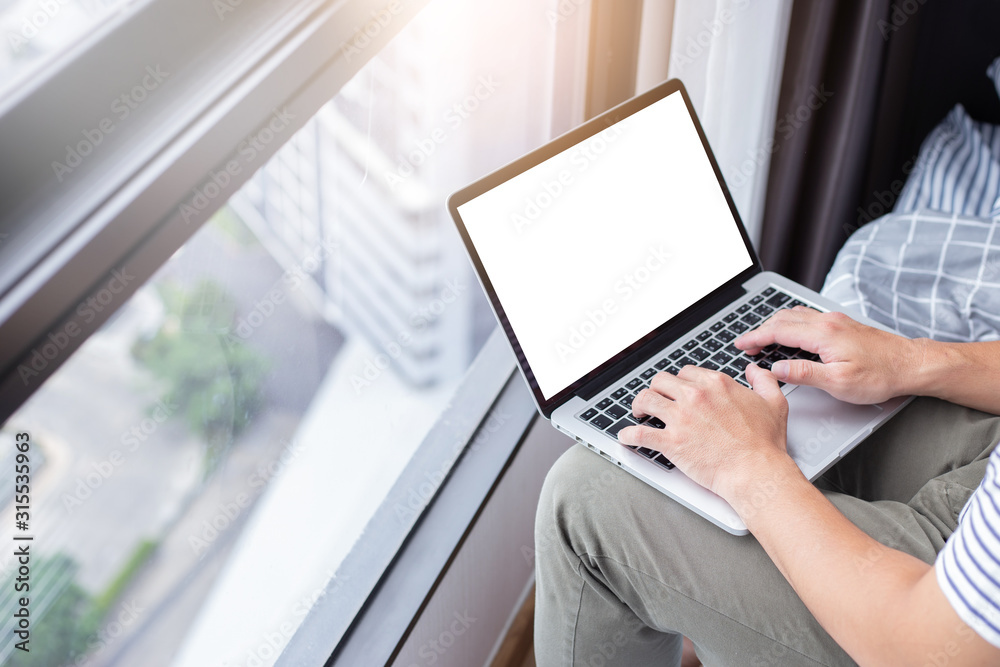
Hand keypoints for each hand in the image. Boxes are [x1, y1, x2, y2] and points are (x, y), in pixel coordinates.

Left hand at [617, 364, 789, 501]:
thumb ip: (764, 381)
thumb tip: (754, 370)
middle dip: (657, 389)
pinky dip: (629, 435)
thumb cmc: (765, 444)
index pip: (686, 373)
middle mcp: (695, 396)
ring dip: (639, 405)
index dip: (680, 381)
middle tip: (656, 399)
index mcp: (716, 384)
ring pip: (646, 400)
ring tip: (639, 412)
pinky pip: (639, 434)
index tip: (678, 390)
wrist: (756, 471)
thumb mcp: (774, 403)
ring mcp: (681, 418)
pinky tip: (626, 437)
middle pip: (661, 381)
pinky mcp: (671, 442)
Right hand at [736, 307, 918, 404]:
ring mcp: (836, 320)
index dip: (756, 337)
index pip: (778, 331)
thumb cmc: (881, 376)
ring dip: (774, 326)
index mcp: (823, 334)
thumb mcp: (839, 383)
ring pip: (795, 316)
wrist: (912, 364)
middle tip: (747, 345)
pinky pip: (807, 317)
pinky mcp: (842, 324)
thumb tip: (777, 369)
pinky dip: (790, 324)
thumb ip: (804, 373)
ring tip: (763, 340)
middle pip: (783, 319)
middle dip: (760, 331)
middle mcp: (828, 322)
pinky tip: (790, 333)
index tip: (741, 344)